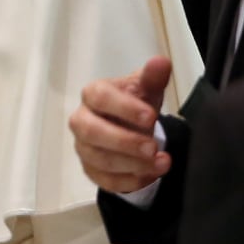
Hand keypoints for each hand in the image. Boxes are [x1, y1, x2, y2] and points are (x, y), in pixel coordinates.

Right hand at [68, 56, 173, 193]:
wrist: (130, 128)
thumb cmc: (135, 104)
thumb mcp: (146, 88)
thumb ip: (152, 77)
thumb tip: (161, 62)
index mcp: (92, 94)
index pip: (100, 97)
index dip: (123, 107)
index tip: (150, 116)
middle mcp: (81, 120)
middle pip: (92, 132)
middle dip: (124, 141)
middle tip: (153, 147)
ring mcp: (83, 147)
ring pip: (99, 159)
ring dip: (132, 164)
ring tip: (162, 162)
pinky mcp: (90, 170)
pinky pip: (104, 180)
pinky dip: (129, 181)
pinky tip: (151, 175)